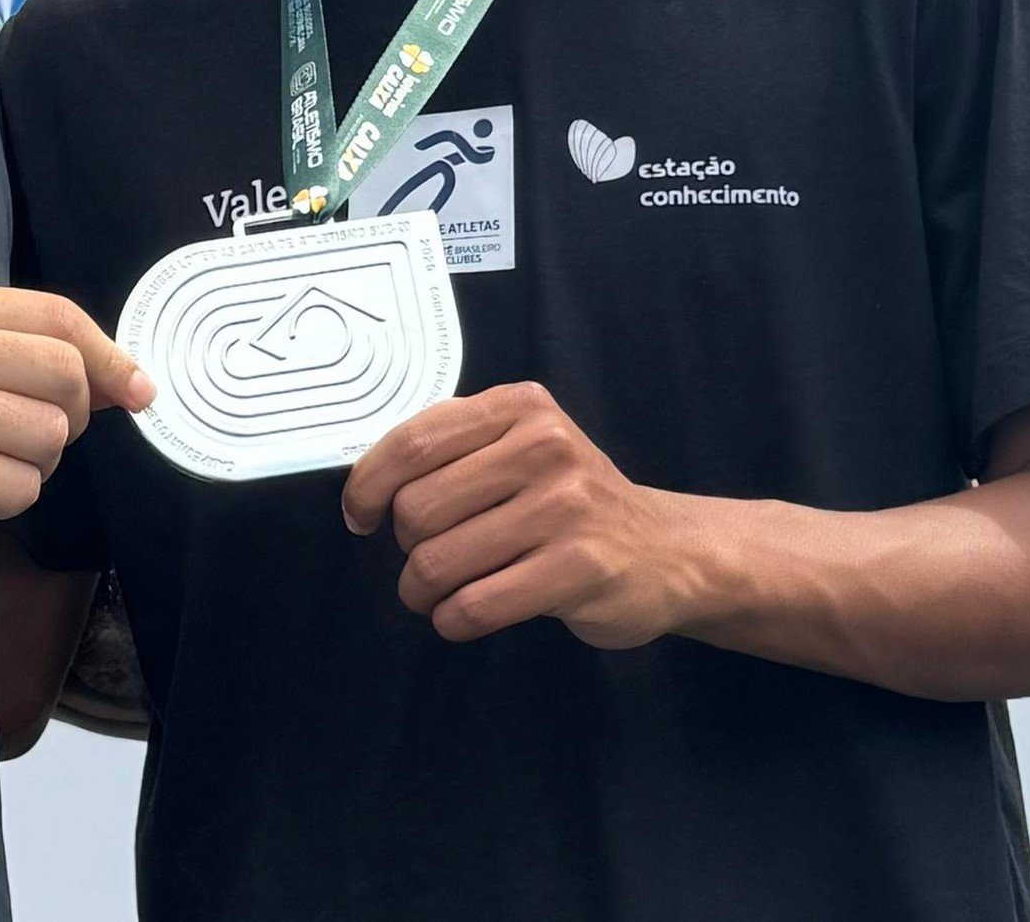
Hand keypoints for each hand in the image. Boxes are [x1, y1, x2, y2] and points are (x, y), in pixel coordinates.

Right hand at [0, 285, 151, 583]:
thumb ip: (37, 365)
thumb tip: (135, 382)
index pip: (57, 316)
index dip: (110, 357)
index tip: (138, 390)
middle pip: (65, 373)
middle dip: (69, 419)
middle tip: (25, 437)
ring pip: (49, 435)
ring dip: (35, 465)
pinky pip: (21, 486)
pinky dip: (8, 499)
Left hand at [339, 381, 706, 647]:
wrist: (668, 552)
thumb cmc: (573, 503)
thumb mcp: (521, 446)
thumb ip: (453, 448)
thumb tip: (367, 483)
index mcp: (519, 408)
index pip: (413, 442)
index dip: (367, 485)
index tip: (361, 515)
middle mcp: (544, 448)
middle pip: (418, 508)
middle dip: (407, 546)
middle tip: (427, 559)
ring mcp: (565, 509)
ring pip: (439, 562)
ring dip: (422, 591)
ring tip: (439, 594)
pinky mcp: (578, 569)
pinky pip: (475, 605)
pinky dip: (451, 620)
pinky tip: (461, 617)